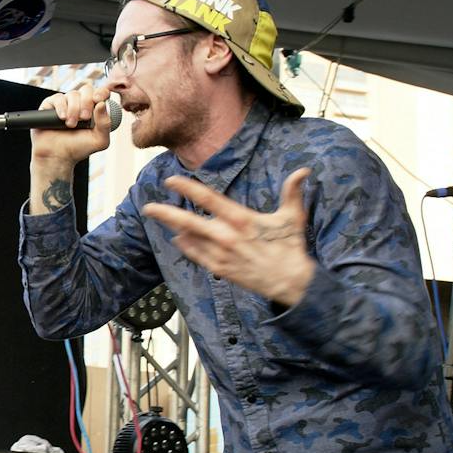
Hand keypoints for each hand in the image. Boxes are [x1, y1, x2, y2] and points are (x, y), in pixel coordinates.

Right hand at [29, 85, 116, 215]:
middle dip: (87, 102)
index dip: (101, 93)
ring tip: (70, 125)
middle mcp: (80, 104)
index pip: (101, 92)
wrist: (57, 156)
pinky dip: (61, 107)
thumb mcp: (99, 140)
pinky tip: (62, 118)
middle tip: (84, 118)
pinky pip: (58, 98)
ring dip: (73, 109)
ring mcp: (65, 103)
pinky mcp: (50, 105)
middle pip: (87, 89)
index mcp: (94, 109)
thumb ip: (106, 124)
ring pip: (72, 94)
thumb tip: (102, 104)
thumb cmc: (78, 149)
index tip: (98, 101)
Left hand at [141, 169, 315, 307]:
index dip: (187, 188)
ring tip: (160, 218)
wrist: (290, 281)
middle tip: (148, 207)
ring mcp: (220, 254)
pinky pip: (196, 255)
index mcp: (241, 219)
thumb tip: (303, 171)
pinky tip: (178, 239)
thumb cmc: (290, 247)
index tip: (171, 181)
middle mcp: (226, 236)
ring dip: (173, 228)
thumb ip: (293, 192)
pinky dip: (186, 246)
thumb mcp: (293, 217)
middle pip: (188, 221)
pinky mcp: (220, 268)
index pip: (208, 199)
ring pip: (189, 239)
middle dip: (165, 213)